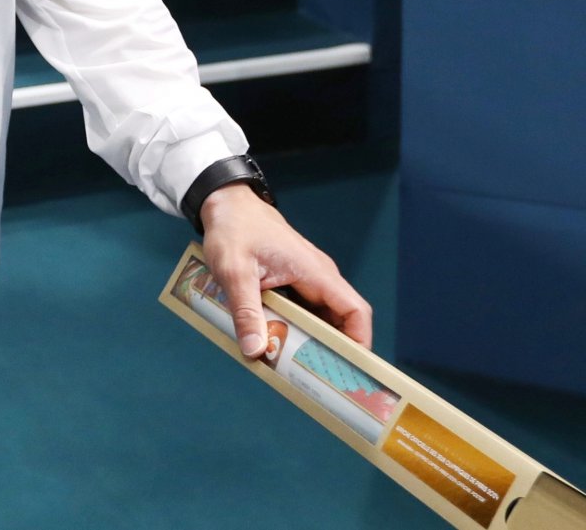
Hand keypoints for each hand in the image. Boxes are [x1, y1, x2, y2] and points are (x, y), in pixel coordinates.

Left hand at [200, 183, 372, 356]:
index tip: (350, 370)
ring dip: (313, 343)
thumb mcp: (234, 270)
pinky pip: (304, 312)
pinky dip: (298, 331)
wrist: (226, 203)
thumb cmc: (233, 229)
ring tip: (301, 373)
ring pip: (321, 319)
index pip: (355, 311)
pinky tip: (282, 349)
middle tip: (320, 383)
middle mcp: (319, 277)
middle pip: (341, 321)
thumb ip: (245, 310)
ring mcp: (307, 279)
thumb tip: (255, 350)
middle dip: (333, 352)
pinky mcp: (293, 282)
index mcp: (316, 272)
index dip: (358, 342)